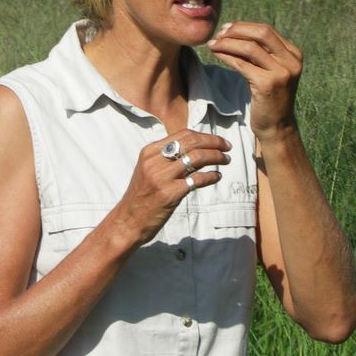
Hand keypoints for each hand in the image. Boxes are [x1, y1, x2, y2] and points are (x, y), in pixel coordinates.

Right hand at [113, 130, 231, 246]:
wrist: (128, 220)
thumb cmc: (141, 196)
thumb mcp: (148, 169)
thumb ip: (166, 157)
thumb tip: (195, 147)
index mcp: (150, 152)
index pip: (183, 134)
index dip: (204, 136)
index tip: (218, 141)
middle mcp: (155, 161)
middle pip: (192, 142)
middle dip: (214, 142)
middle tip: (227, 147)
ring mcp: (162, 177)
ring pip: (197, 157)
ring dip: (216, 157)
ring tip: (226, 160)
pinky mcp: (170, 193)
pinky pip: (197, 179)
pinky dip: (211, 176)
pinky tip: (217, 177)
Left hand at [207, 21, 302, 141]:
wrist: (276, 126)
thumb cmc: (268, 97)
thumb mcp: (269, 70)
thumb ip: (260, 52)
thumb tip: (233, 30)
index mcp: (294, 54)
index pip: (267, 30)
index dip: (244, 26)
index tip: (226, 28)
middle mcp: (291, 61)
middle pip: (261, 34)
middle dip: (236, 30)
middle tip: (218, 34)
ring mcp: (281, 73)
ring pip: (249, 47)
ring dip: (227, 43)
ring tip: (213, 44)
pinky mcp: (267, 84)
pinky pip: (241, 63)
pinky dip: (226, 56)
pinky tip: (217, 54)